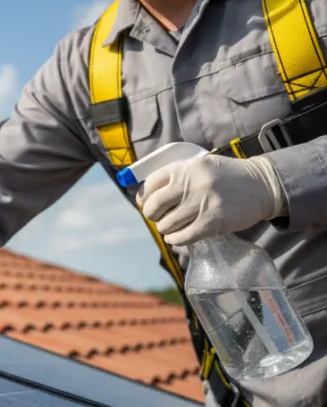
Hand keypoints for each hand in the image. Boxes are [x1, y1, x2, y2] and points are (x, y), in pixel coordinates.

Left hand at [136, 154, 286, 246]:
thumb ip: (177, 177)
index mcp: (185, 168)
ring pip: (166, 224)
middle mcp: (191, 184)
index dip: (145, 197)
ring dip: (165, 228)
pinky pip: (182, 237)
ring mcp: (202, 204)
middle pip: (154, 206)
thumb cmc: (227, 177)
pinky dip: (175, 240)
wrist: (262, 185)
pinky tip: (177, 237)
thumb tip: (147, 196)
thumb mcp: (201, 167)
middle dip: (152, 215)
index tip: (147, 204)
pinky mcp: (212, 223)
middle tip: (159, 217)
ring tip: (171, 227)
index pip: (150, 184)